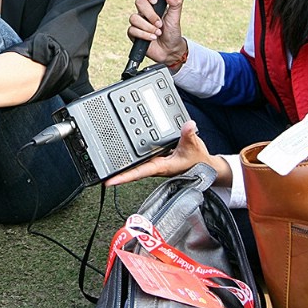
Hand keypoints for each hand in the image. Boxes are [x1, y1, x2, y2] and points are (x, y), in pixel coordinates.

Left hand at [106, 121, 221, 186]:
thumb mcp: (194, 146)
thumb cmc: (198, 161)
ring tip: (107, 163)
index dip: (123, 178)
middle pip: (132, 170)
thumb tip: (188, 125)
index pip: (138, 173)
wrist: (206, 167)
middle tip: (101, 173)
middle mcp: (156, 166)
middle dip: (117, 172)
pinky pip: (142, 158)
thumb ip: (189, 135)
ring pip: (136, 165)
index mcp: (161, 167)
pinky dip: (133, 155)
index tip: (109, 182)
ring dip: (123, 164)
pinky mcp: (158, 158)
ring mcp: (156, 162)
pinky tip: (126, 149)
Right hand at [127, 0, 186, 64]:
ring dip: (147, 27)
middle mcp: (144, 10)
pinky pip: (132, 30)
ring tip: (158, 33)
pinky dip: (144, 35)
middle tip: (159, 23)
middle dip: (150, 14)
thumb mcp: (176, 17)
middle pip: (139, 2)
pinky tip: (152, 38)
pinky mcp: (133, 32)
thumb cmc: (172, 32)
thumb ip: (176, 4)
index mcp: (155, 3)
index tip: (155, 0)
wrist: (170, 50)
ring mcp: (138, 21)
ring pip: (134, 17)